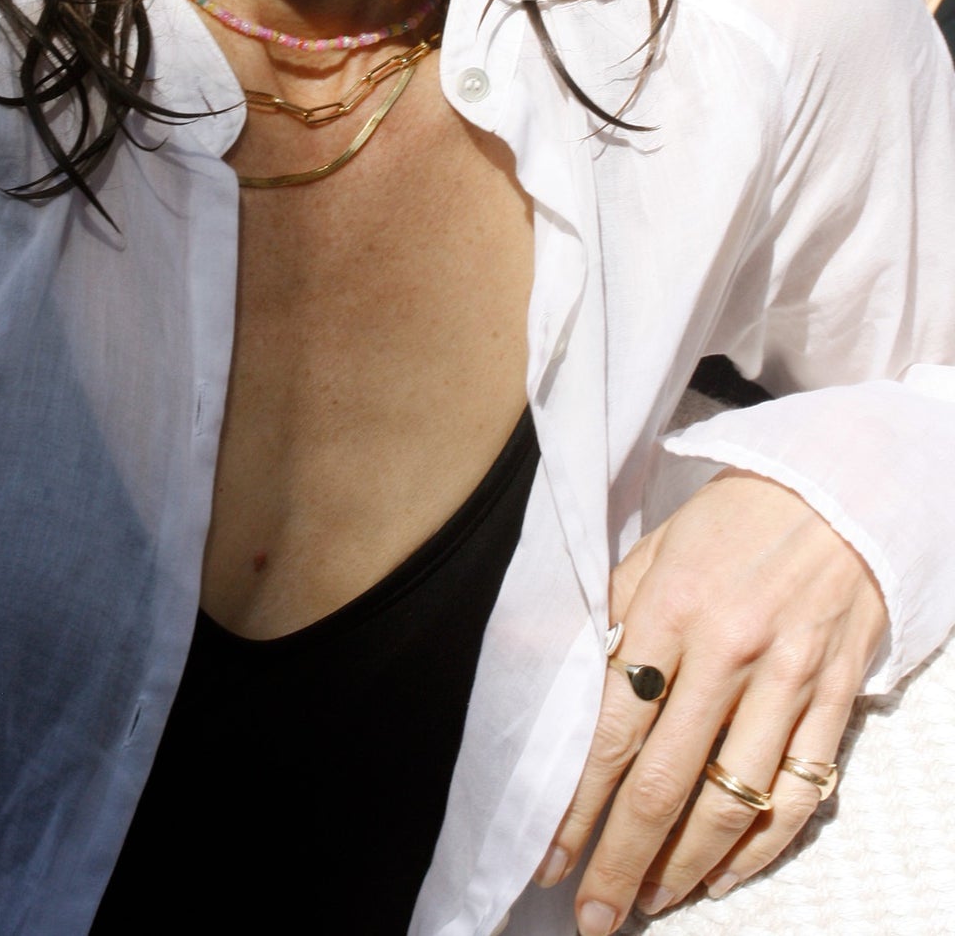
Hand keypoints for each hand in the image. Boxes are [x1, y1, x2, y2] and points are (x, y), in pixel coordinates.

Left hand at [534, 470, 886, 934]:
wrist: (834, 492)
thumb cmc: (730, 523)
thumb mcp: (653, 552)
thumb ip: (614, 621)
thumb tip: (574, 694)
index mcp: (668, 611)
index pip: (610, 731)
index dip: (576, 807)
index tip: (549, 858)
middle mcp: (727, 652)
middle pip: (663, 782)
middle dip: (621, 858)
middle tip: (595, 915)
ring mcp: (788, 681)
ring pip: (732, 802)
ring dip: (685, 866)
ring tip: (651, 900)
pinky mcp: (835, 698)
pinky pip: (797, 793)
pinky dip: (760, 847)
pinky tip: (723, 873)